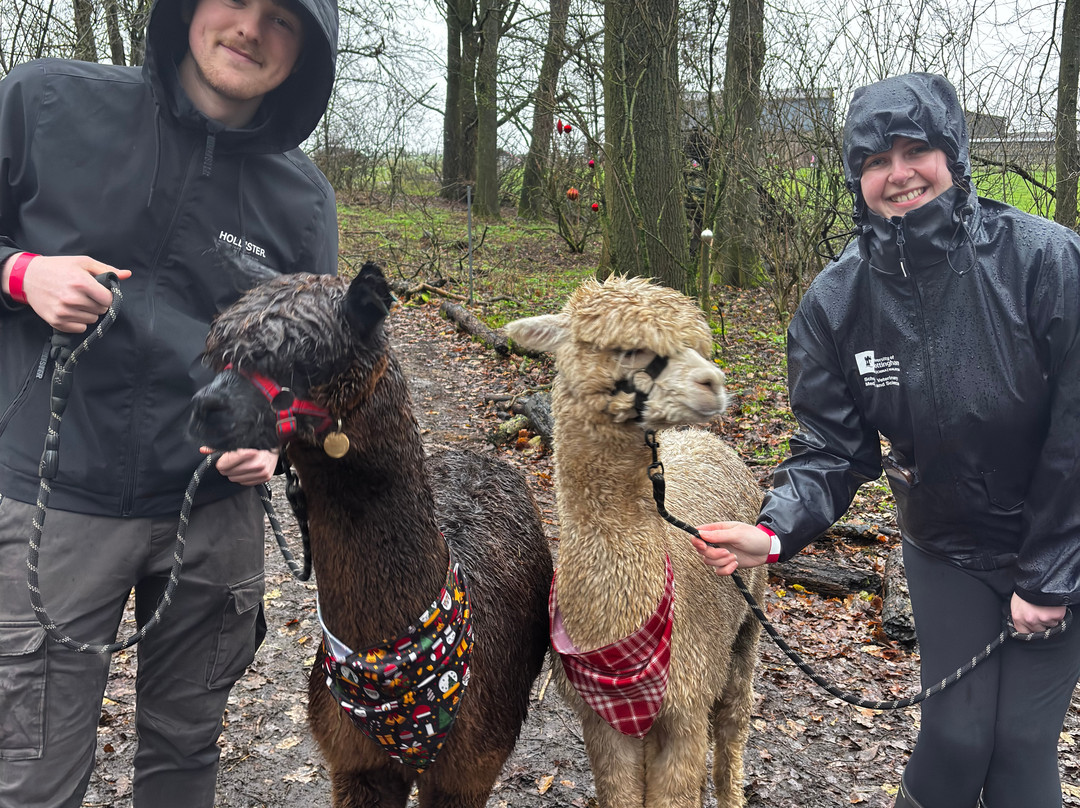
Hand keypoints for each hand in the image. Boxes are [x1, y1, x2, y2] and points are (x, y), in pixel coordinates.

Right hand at [6, 254, 130, 332]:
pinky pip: (80, 328)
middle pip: (101, 310)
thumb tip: (127, 274)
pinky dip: (78, 321)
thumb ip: (106, 270)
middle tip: (84, 295)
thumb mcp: (82, 263)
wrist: (27, 277)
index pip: (109, 300)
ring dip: (88, 312)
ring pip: (92, 320)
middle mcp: (72, 299)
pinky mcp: (56, 321)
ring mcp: (63, 312)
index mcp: (81, 283)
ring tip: (76, 301)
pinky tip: (70, 310)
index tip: (99, 292)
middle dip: (97, 303)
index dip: (106, 296)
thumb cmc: (58, 268)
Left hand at [205, 447, 277, 485]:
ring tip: (242, 463)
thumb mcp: (237, 440)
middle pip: (228, 473)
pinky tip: (248, 468)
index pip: (223, 465)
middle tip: (233, 460)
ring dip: (236, 473)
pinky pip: (245, 483)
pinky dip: (244, 477)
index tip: (223, 458)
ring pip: (235, 479)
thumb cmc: (256, 440)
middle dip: (228, 467)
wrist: (276, 444)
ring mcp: (262, 471)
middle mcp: (256, 462)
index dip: (220, 462)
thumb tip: (203, 450)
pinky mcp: (265, 477)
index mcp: (247, 452)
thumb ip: (219, 446)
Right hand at [690, 521, 770, 575]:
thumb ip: (718, 535)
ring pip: (708, 561)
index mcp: (716, 530)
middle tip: (727, 552)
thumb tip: (701, 534)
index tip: (704, 546)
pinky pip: (718, 571)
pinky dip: (726, 570)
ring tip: (734, 557)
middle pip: (701, 551)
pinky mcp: (726, 564)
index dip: (697, 541)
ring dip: (722, 561)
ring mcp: (720, 553)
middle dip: (713, 554)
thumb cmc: (754, 537)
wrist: (767, 550)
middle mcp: (715, 542)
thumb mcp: (737, 534)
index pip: (698, 535)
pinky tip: (735, 564)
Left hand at [1010, 593, 1065, 634]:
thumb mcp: (1017, 604)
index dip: (1030, 630)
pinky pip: (1058, 620)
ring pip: (1050, 625)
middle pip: (1038, 631)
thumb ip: (1021, 616)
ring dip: (1050, 619)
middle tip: (1041, 613)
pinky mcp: (1055, 615)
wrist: (1037, 579)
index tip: (1033, 628)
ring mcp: (1043, 618)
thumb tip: (1024, 624)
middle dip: (1041, 624)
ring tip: (1046, 607)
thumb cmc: (1026, 589)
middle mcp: (1030, 620)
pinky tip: (1052, 606)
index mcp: (1018, 617)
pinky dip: (1057, 614)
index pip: (1023, 633)